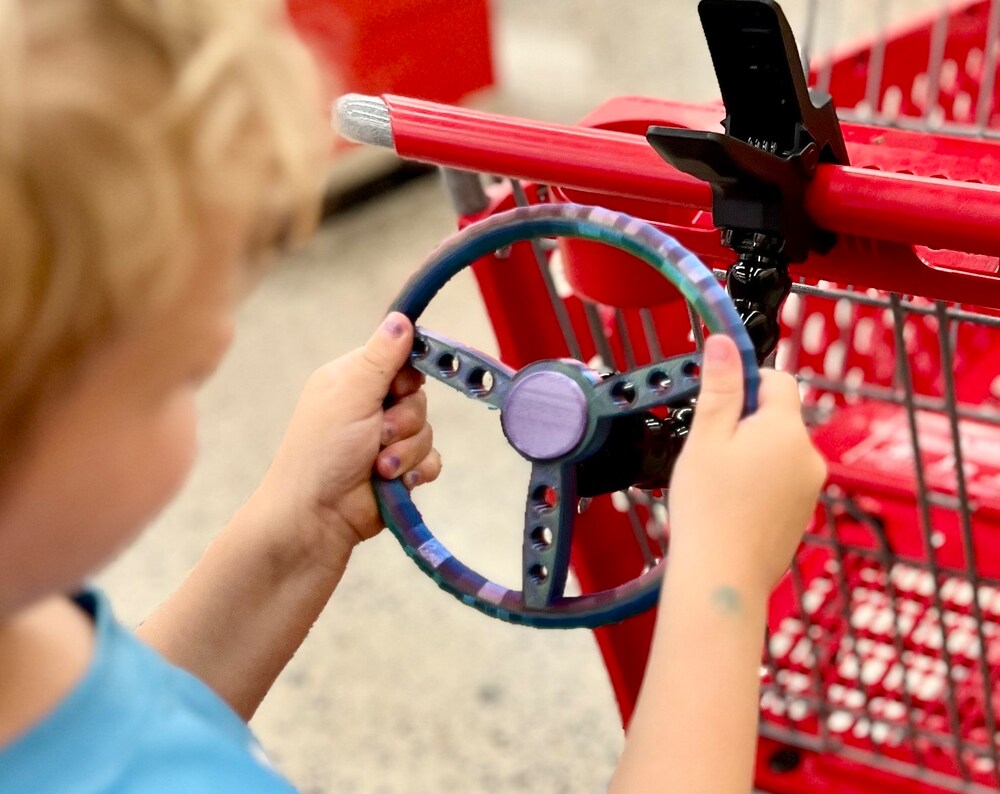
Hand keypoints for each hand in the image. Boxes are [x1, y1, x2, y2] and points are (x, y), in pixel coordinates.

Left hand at [251, 313, 440, 560]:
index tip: (399, 389)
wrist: (315, 519)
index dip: (405, 375)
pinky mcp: (400, 472)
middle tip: (378, 436)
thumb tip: (401, 317)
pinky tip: (399, 483)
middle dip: (404, 421)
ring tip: (380, 469)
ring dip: (406, 452)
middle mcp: (369, 408)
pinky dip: (417, 472)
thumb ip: (381, 357)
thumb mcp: (350, 394)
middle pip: (418, 398)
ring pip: (427, 431)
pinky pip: (431, 460)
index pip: (398, 360)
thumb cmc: (322, 452)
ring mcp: (385, 442)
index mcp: (352, 381)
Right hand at [667, 334, 825, 596]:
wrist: (723, 577)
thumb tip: (726, 343)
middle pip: (776, 417)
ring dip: (750, 455)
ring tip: (717, 484)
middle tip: (708, 451)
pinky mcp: (802, 514)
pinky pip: (780, 481)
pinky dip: (758, 485)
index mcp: (787, 430)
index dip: (744, 382)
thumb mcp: (706, 437)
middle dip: (743, 423)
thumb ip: (720, 387)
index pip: (777, 379)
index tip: (716, 400)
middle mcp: (809, 456)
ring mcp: (810, 488)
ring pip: (777, 450)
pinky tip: (731, 506)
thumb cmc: (709, 509)